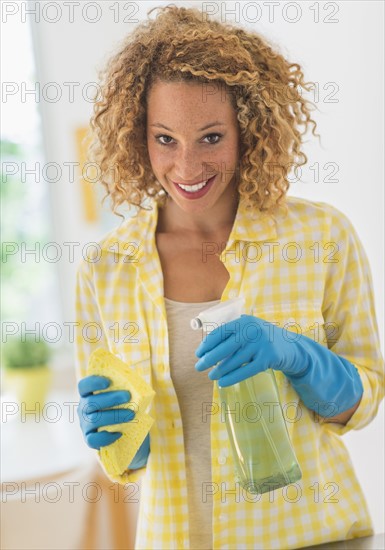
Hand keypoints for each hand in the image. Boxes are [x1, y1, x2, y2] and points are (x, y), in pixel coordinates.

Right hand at [77, 374, 133, 449]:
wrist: (127, 432)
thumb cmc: (123, 407)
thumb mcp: (122, 396)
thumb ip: (123, 388)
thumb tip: (135, 384)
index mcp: (89, 394)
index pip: (84, 386)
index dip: (93, 382)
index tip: (108, 382)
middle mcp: (84, 408)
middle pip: (91, 402)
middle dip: (110, 398)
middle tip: (128, 396)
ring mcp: (85, 424)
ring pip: (94, 419)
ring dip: (114, 416)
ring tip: (131, 414)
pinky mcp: (89, 439)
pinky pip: (93, 439)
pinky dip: (106, 436)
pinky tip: (119, 433)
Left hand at [194, 314, 362, 415]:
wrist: (292, 348)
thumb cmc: (263, 340)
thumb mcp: (249, 331)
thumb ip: (233, 336)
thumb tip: (208, 352)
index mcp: (244, 321)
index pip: (220, 332)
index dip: (207, 344)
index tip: (199, 353)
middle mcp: (252, 330)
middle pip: (225, 347)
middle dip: (209, 359)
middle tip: (198, 367)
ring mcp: (261, 344)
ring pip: (234, 361)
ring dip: (220, 370)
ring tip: (211, 376)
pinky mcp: (268, 358)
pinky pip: (246, 370)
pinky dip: (233, 377)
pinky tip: (223, 383)